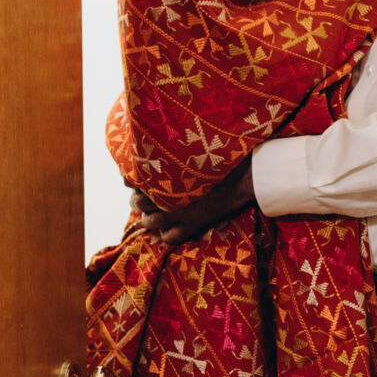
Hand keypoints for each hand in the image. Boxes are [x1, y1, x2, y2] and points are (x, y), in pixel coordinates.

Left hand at [133, 159, 254, 244]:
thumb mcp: (196, 150)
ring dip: (149, 218)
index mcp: (165, 173)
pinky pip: (169, 237)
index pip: (133, 181)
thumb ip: (176, 151)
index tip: (136, 180)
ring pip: (149, 221)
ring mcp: (178, 213)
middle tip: (143, 197)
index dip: (132, 181)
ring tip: (153, 214)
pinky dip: (165, 233)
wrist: (244, 176)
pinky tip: (169, 227)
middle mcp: (167, 194)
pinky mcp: (192, 225)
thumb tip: (162, 140)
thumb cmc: (222, 158)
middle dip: (139, 200)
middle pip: (138, 202)